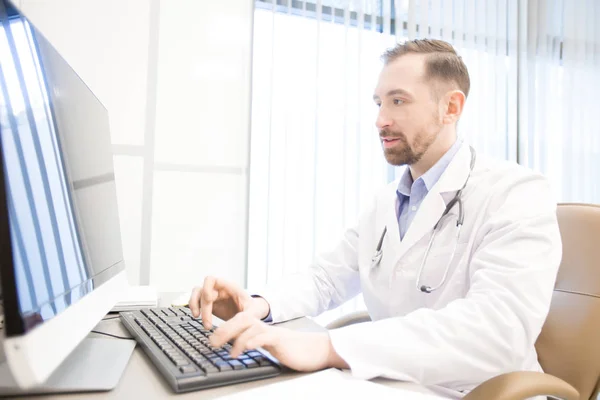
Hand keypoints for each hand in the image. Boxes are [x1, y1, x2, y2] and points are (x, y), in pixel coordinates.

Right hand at [188, 276, 269, 328]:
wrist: (251, 313)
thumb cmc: (253, 309)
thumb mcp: (252, 313)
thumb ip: (242, 319)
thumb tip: (229, 328)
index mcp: (229, 287)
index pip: (212, 280)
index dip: (206, 288)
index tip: (208, 300)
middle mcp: (219, 288)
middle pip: (203, 291)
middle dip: (204, 308)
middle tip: (208, 323)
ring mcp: (213, 294)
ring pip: (197, 293)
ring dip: (195, 305)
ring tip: (197, 317)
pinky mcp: (209, 302)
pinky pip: (196, 300)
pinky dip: (194, 307)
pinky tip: (197, 316)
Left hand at [210, 311, 348, 371]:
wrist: (314, 350)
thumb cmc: (292, 350)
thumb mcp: (268, 347)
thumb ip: (255, 344)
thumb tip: (236, 350)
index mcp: (260, 329)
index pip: (239, 322)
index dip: (224, 327)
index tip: (211, 338)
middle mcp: (264, 327)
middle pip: (241, 320)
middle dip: (224, 329)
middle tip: (211, 341)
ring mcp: (272, 332)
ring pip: (249, 326)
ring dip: (234, 336)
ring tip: (223, 348)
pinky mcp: (280, 340)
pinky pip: (263, 337)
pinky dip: (251, 342)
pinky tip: (242, 348)